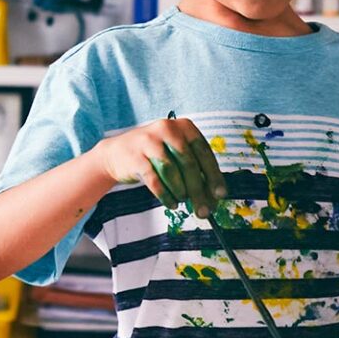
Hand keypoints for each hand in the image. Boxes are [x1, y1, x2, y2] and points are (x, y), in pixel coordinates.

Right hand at [86, 116, 225, 216]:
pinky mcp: (135, 156)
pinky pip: (154, 180)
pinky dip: (165, 195)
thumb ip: (196, 171)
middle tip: (204, 211)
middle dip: (198, 190)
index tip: (220, 194)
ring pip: (172, 171)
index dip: (214, 175)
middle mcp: (167, 129)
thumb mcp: (177, 154)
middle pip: (188, 163)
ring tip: (183, 201)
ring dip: (180, 191)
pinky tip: (171, 204)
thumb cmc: (154, 155)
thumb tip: (214, 198)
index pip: (204, 152)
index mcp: (184, 126)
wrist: (117, 153)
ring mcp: (149, 141)